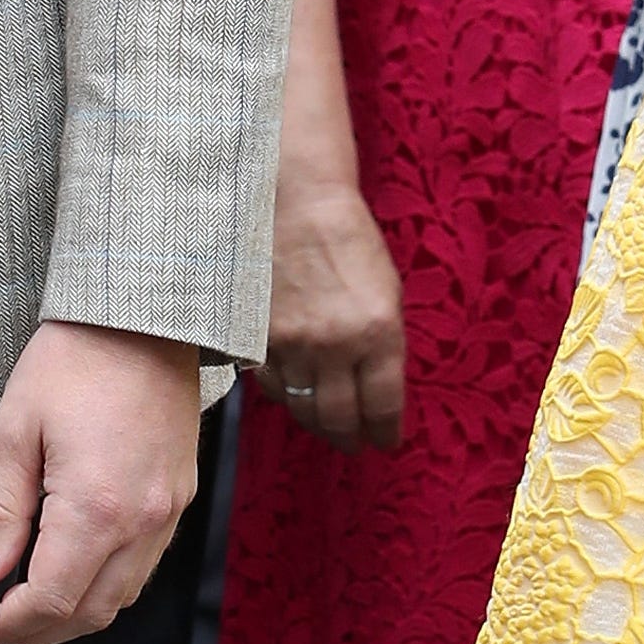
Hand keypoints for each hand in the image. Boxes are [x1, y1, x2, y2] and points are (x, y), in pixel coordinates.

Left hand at [0, 319, 199, 643]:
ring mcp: (168, 510)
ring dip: (76, 613)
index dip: (10, 625)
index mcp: (95, 508)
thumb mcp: (15, 430)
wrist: (144, 315)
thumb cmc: (73, 361)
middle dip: (39, 630)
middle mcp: (141, 520)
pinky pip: (146, 563)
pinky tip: (77, 568)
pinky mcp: (180, 495)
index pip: (51, 601)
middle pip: (91, 612)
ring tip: (32, 604)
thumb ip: (2, 511)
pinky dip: (108, 583)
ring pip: (123, 596)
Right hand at [258, 184, 404, 451]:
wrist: (296, 200)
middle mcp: (335, 344)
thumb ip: (383, 343)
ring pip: (302, 406)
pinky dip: (285, 395)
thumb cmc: (348, 239)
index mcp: (378, 331)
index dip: (385, 432)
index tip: (385, 441)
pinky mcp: (258, 336)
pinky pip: (272, 383)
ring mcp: (292, 342)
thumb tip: (376, 389)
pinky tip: (294, 393)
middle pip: (340, 418)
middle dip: (350, 437)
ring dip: (316, 422)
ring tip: (325, 424)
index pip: (383, 406)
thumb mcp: (386, 290)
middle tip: (354, 443)